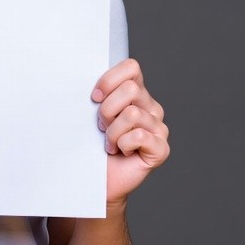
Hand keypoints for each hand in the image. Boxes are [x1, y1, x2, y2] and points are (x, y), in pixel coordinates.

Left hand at [92, 58, 169, 207]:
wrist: (98, 178)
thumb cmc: (92, 143)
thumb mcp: (91, 113)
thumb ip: (97, 93)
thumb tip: (84, 80)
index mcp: (136, 92)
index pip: (131, 67)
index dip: (109, 80)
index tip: (94, 98)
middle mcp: (151, 107)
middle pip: (130, 89)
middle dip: (107, 109)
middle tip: (102, 126)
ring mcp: (159, 127)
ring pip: (132, 114)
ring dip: (112, 131)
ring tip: (110, 142)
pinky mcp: (161, 148)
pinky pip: (140, 135)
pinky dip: (123, 144)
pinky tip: (121, 151)